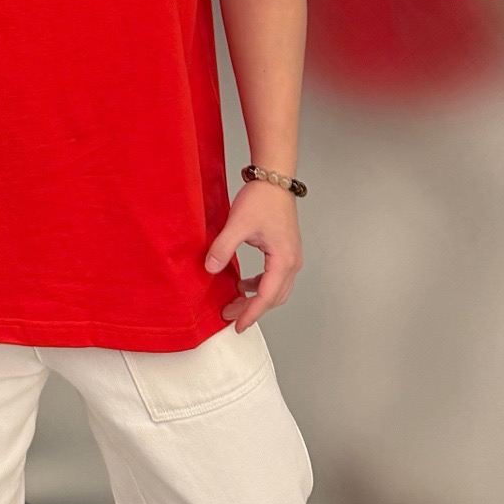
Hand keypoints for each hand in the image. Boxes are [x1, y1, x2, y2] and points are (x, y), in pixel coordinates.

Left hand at [204, 180, 302, 332]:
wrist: (274, 178)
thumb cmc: (261, 198)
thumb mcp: (237, 224)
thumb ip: (223, 247)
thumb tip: (211, 269)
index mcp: (283, 260)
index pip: (266, 297)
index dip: (250, 313)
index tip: (237, 325)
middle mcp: (292, 262)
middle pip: (274, 297)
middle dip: (252, 309)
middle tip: (230, 316)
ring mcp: (291, 256)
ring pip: (276, 289)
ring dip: (256, 298)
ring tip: (235, 301)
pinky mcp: (286, 250)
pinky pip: (275, 277)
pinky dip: (260, 285)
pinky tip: (244, 282)